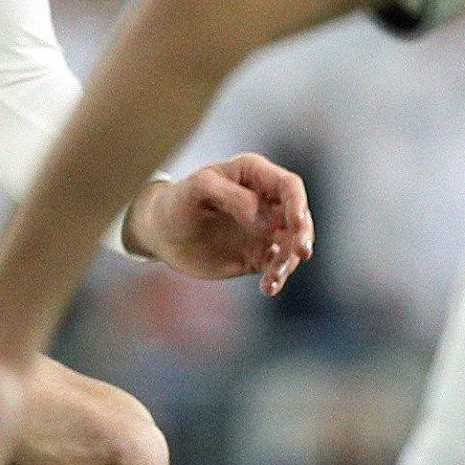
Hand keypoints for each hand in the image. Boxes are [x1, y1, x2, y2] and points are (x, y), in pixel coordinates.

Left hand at [129, 153, 315, 294]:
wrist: (161, 234)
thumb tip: (266, 222)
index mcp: (254, 175)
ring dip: (288, 262)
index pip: (289, 187)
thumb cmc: (176, 202)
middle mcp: (266, 202)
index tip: (295, 225)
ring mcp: (264, 230)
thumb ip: (232, 197)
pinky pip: (276, 268)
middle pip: (299, 217)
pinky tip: (267, 288)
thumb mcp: (197, 189)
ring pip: (292, 245)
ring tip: (271, 279)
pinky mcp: (258, 256)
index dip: (298, 204)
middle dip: (303, 235)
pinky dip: (277, 278)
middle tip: (300, 253)